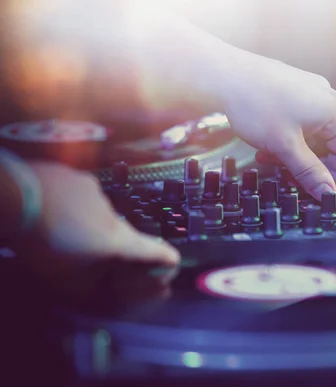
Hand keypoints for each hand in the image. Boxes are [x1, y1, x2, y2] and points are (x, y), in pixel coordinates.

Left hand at [18, 162, 179, 303]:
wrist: (14, 196)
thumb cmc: (43, 243)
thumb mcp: (64, 278)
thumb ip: (90, 285)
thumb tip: (101, 287)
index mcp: (117, 239)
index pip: (153, 249)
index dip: (165, 258)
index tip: (172, 262)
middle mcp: (112, 212)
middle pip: (117, 232)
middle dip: (104, 243)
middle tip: (80, 251)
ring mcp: (93, 190)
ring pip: (94, 211)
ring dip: (82, 221)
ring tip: (55, 228)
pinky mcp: (72, 175)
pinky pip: (75, 194)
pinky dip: (67, 203)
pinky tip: (47, 209)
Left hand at [221, 53, 335, 199]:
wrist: (225, 75)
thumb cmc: (255, 103)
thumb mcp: (286, 147)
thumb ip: (309, 172)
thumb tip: (326, 192)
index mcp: (333, 109)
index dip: (333, 174)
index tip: (316, 187)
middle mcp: (326, 96)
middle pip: (329, 142)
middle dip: (308, 163)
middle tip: (288, 175)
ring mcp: (310, 89)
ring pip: (311, 132)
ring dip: (294, 150)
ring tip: (270, 157)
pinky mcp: (294, 87)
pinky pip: (299, 119)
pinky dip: (287, 135)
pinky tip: (267, 140)